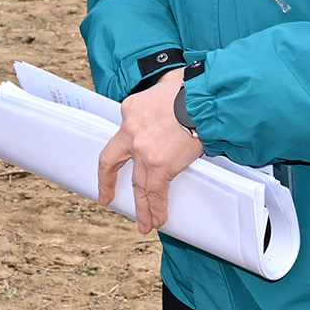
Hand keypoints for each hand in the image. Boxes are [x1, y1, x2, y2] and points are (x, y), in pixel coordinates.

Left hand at [94, 77, 203, 232]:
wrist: (203, 97)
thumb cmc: (190, 88)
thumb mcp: (162, 87)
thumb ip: (157, 102)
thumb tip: (168, 106)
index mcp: (130, 110)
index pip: (124, 134)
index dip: (123, 148)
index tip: (120, 159)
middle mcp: (131, 131)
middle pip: (112, 161)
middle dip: (107, 181)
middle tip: (106, 196)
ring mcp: (143, 151)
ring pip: (138, 184)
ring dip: (141, 206)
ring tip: (144, 222)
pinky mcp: (160, 165)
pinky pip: (156, 192)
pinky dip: (157, 208)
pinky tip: (158, 219)